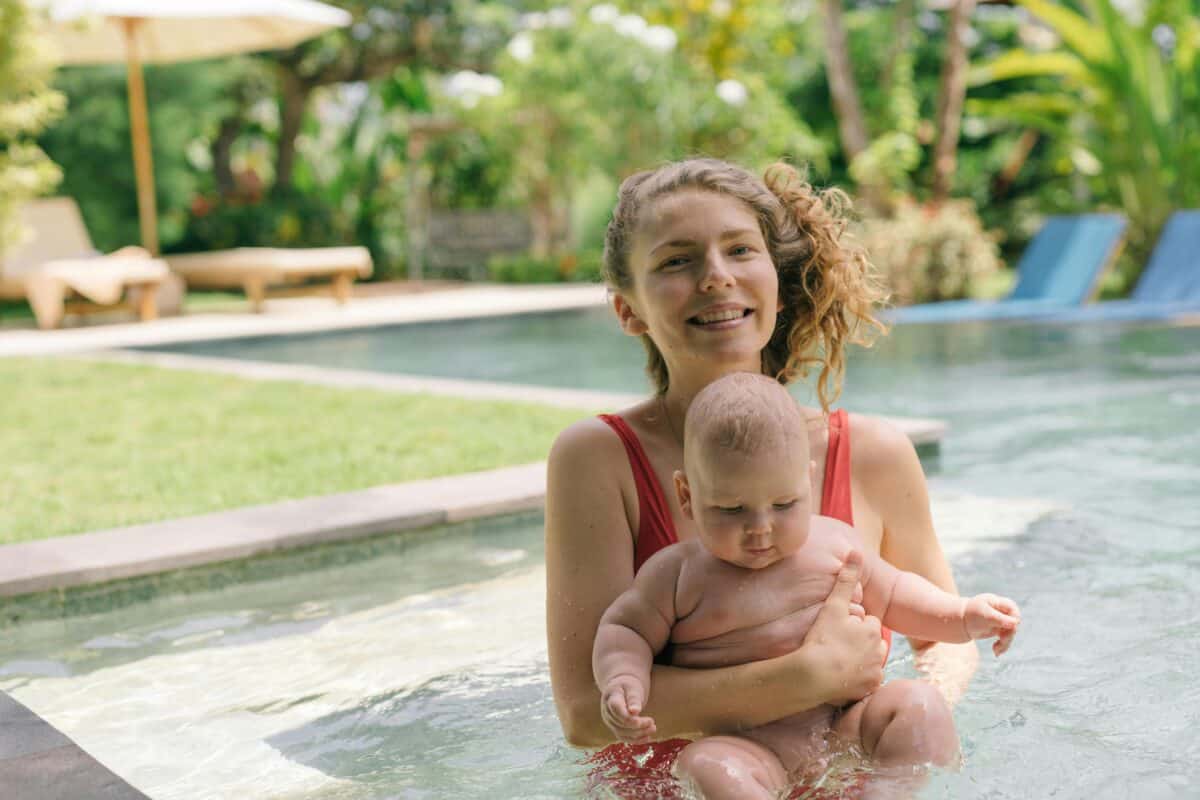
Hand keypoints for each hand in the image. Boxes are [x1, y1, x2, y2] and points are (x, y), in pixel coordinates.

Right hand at [600, 675, 655, 743]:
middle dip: (637, 726)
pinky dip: (635, 740)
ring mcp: (610, 721)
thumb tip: (635, 711)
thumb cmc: (628, 686)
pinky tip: (648, 738)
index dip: (627, 717)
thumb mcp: (632, 687)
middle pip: (620, 723)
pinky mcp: (615, 728)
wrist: (621, 689)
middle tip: (652, 722)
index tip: (640, 720)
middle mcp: (607, 711)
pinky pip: (624, 737)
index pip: (616, 709)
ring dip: (638, 733)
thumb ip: (633, 698)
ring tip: (653, 728)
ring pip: (622, 732)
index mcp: (611, 697)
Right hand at [804, 550, 885, 704]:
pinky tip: (841, 677)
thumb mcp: (833, 605)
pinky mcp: (869, 689)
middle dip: (858, 644)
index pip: (866, 624)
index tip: (837, 631)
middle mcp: (879, 650)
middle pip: (870, 643)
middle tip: (835, 646)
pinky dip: (857, 680)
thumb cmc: (822, 638)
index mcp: (873, 629)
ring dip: (859, 662)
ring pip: (869, 662)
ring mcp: (875, 671)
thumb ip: (846, 579)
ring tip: (837, 662)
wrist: (813, 675)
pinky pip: (866, 682)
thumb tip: (857, 552)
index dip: (851, 626)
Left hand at [963, 594, 1020, 655]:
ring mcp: (1002, 621)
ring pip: (1011, 633)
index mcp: (998, 603)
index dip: (1014, 619)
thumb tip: (1016, 623)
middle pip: (1013, 623)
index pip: (1013, 609)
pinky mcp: (1000, 630)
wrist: (961, 622)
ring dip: (1005, 643)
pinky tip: (996, 652)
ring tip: (995, 650)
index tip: (1011, 626)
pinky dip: (1002, 646)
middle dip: (1008, 634)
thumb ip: (1000, 619)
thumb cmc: (971, 615)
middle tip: (1001, 640)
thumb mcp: (985, 616)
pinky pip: (1006, 639)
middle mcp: (1002, 611)